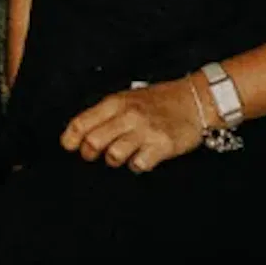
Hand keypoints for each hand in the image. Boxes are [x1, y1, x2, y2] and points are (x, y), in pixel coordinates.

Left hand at [60, 81, 210, 173]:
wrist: (195, 100)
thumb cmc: (160, 101)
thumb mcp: (128, 99)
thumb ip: (106, 114)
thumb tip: (80, 135)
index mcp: (116, 102)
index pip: (82, 122)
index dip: (71, 139)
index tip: (70, 147)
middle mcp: (128, 115)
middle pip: (93, 142)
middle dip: (90, 153)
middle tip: (96, 154)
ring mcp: (145, 131)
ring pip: (113, 156)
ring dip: (116, 159)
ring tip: (125, 153)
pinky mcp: (161, 145)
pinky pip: (138, 165)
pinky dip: (138, 165)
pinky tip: (143, 157)